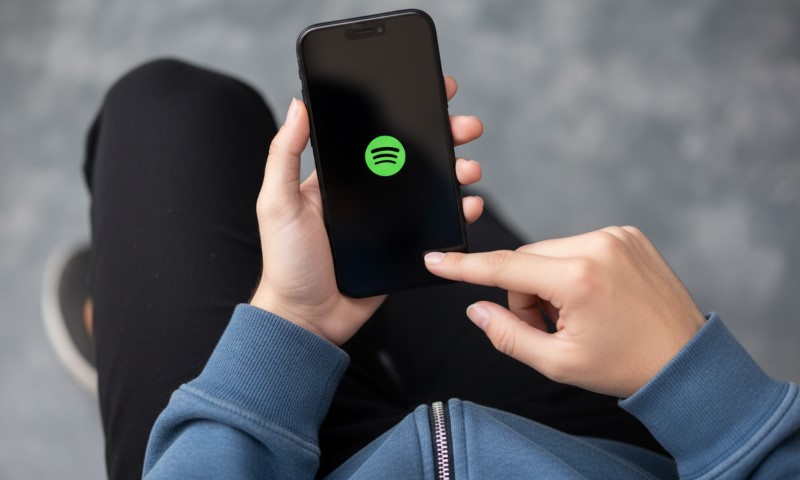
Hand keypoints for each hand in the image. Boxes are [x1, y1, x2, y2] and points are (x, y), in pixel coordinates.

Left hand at [250, 77, 483, 344]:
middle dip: (443, 136)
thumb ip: (285, 155)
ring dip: (455, 171)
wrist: (307, 317)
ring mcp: (388, 219)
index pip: (376, 134)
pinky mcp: (403, 245)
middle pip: (412, 154)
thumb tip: (298, 105)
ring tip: (470, 169)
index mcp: (338, 176)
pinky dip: (456, 212)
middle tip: (465, 126)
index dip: (403, 111)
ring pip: (430, 185)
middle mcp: (366, 192)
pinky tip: (468, 205)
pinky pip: (435, 223)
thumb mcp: (277, 203)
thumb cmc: (287, 263)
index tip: (431, 94)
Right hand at [424, 226, 706, 396]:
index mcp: (579, 278)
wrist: (686, 360)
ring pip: (549, 251)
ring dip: (548, 280)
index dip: (465, 267)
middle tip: (547, 326)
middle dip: (524, 291)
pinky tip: (594, 298)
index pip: (505, 267)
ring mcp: (616, 235)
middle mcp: (597, 246)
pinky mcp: (628, 234)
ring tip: (577, 315)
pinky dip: (571, 270)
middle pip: (526, 258)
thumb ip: (507, 334)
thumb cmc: (625, 366)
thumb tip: (476, 309)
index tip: (435, 260)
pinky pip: (577, 246)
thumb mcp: (558, 362)